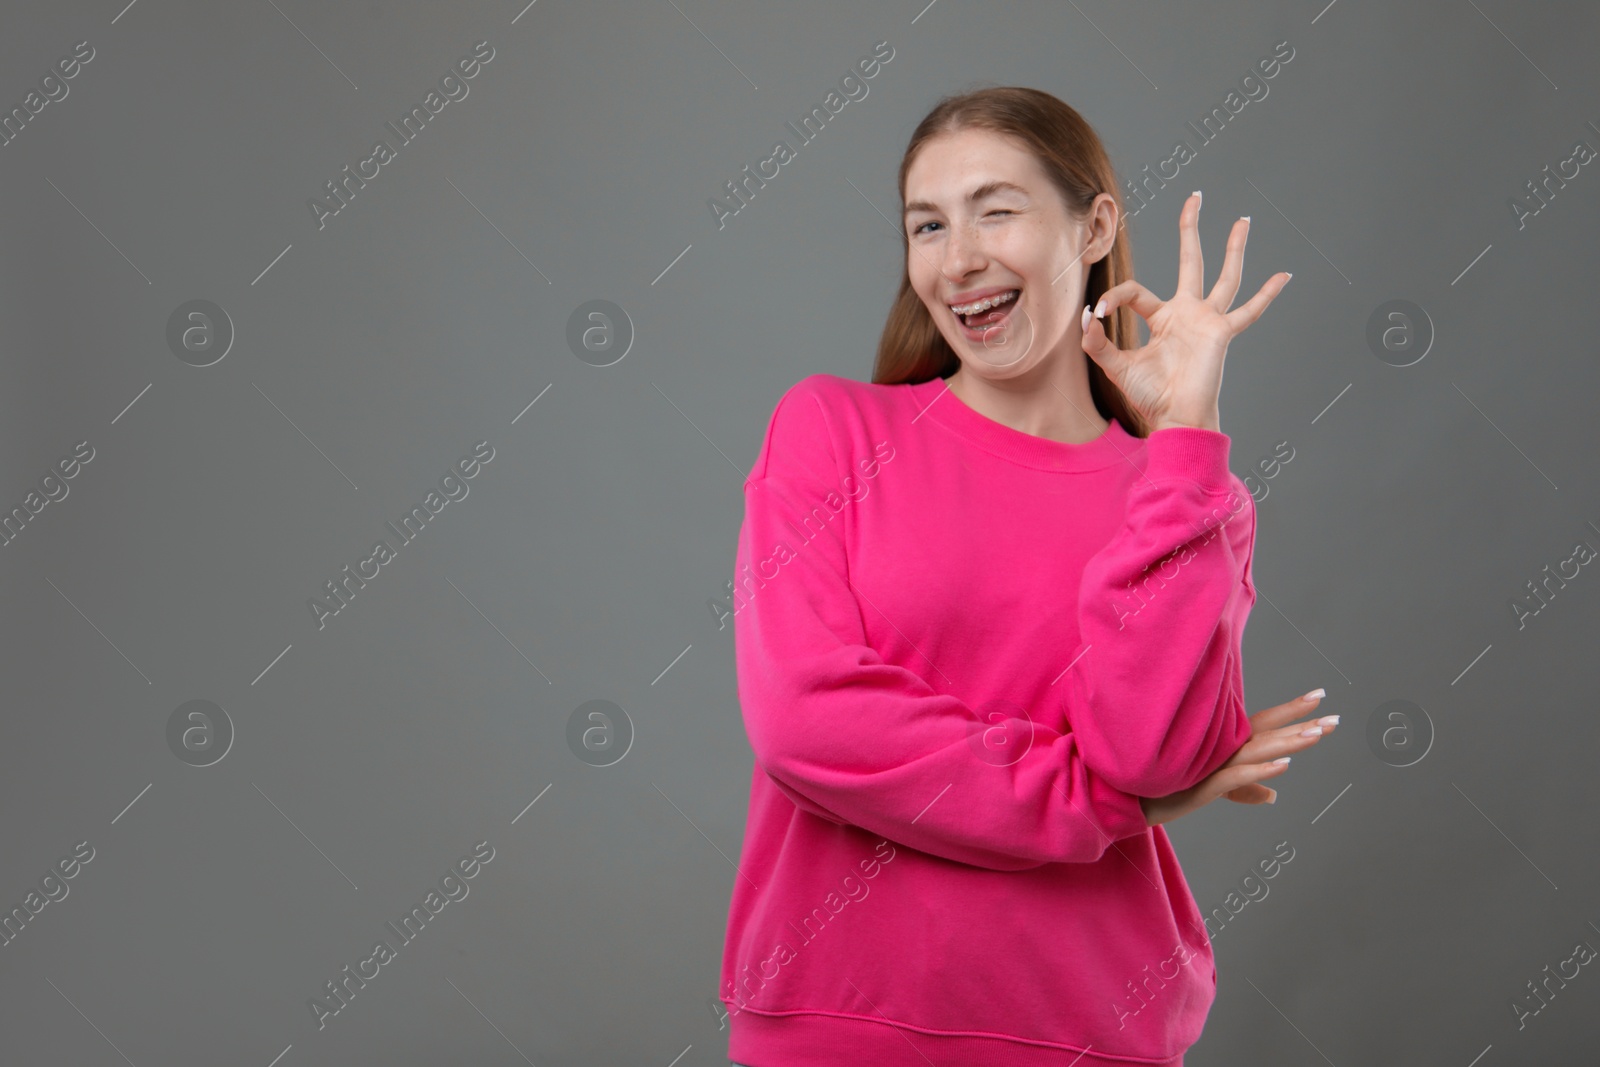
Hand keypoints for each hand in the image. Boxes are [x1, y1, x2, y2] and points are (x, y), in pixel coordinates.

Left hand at [1079, 191, 1290, 433]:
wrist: (1174, 419)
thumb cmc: (1150, 396)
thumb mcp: (1116, 366)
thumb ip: (1098, 342)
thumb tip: (1089, 316)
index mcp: (1161, 318)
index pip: (1136, 291)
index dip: (1115, 296)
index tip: (1100, 308)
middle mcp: (1187, 313)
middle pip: (1190, 261)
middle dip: (1190, 229)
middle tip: (1194, 198)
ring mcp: (1207, 320)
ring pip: (1224, 276)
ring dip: (1233, 248)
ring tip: (1243, 220)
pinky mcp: (1221, 332)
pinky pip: (1249, 311)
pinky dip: (1266, 294)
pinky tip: (1284, 275)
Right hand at [1141, 690, 1333, 826]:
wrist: (1127, 794)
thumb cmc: (1167, 785)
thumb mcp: (1214, 786)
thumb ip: (1246, 788)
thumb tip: (1274, 796)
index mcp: (1225, 743)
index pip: (1265, 722)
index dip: (1292, 709)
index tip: (1320, 695)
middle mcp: (1221, 748)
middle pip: (1267, 732)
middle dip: (1301, 722)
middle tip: (1335, 716)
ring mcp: (1212, 765)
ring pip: (1257, 749)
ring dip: (1287, 742)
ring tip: (1317, 734)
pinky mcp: (1202, 785)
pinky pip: (1237, 776)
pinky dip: (1261, 770)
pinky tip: (1284, 765)